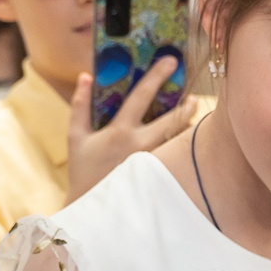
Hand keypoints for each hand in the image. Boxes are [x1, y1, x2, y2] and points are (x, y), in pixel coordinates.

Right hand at [67, 58, 193, 201]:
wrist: (93, 209)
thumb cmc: (83, 171)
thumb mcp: (76, 136)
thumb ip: (80, 105)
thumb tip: (86, 76)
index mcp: (121, 131)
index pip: (142, 96)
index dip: (157, 75)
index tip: (171, 60)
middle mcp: (141, 146)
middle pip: (172, 119)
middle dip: (186, 107)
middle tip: (193, 97)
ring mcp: (153, 163)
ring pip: (178, 139)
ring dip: (186, 128)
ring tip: (190, 120)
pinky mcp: (159, 177)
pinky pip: (176, 157)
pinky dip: (181, 146)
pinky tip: (183, 141)